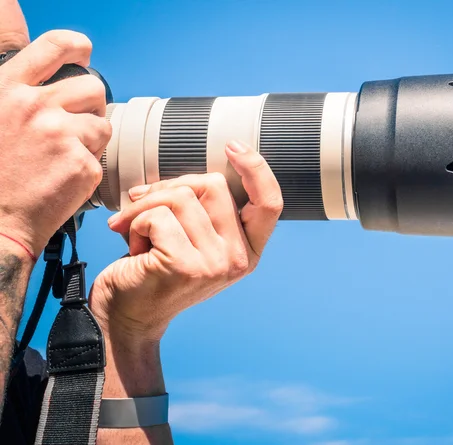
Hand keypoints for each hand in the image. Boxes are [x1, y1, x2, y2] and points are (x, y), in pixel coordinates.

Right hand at [0, 29, 110, 257]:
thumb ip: (20, 97)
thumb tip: (50, 86)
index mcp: (8, 90)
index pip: (54, 46)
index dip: (77, 46)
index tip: (85, 53)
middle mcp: (35, 107)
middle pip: (92, 88)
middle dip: (91, 107)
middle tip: (76, 126)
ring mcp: (61, 135)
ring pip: (103, 125)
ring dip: (92, 140)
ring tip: (65, 157)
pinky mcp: (82, 164)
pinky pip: (101, 158)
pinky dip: (88, 169)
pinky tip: (65, 178)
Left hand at [89, 140, 282, 341]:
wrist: (126, 317)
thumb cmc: (153, 271)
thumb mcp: (190, 238)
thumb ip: (202, 210)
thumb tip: (185, 179)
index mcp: (247, 250)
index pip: (270, 202)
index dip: (257, 169)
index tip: (233, 146)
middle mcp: (239, 258)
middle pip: (213, 186)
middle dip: (169, 188)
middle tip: (141, 208)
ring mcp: (216, 264)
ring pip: (180, 197)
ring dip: (144, 207)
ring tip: (135, 233)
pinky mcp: (186, 266)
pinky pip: (158, 216)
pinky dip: (133, 222)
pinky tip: (131, 246)